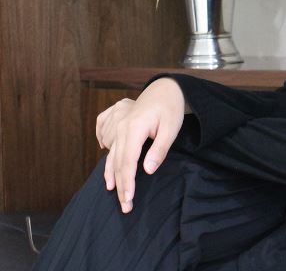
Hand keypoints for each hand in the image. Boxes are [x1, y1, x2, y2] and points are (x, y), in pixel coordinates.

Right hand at [95, 78, 185, 213]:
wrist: (165, 88)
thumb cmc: (170, 108)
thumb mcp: (171, 129)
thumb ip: (159, 150)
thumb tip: (147, 170)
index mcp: (134, 128)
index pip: (128, 162)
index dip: (127, 183)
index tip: (129, 200)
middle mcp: (121, 126)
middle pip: (117, 161)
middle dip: (120, 185)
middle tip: (125, 206)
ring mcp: (116, 122)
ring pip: (110, 152)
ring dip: (110, 172)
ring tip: (111, 189)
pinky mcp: (115, 119)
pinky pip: (104, 136)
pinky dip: (104, 148)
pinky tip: (106, 158)